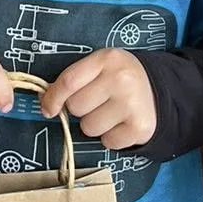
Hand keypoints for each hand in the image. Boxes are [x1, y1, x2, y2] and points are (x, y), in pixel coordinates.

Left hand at [41, 49, 156, 149]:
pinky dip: (111, 137)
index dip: (53, 98)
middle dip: (81, 109)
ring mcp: (132, 104)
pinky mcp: (140, 127)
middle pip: (76, 107)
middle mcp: (121, 79)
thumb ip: (73, 80)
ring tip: (110, 113)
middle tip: (97, 102)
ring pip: (89, 128)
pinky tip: (121, 123)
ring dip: (95, 125)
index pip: (69, 81)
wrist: (158, 90)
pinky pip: (107, 142)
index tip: (48, 109)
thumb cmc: (119, 78)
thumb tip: (44, 101)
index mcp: (107, 59)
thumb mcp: (99, 67)